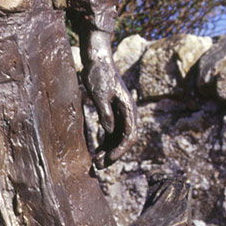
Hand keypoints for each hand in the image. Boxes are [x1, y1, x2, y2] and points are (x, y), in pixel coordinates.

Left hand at [80, 29, 137, 167]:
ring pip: (118, 137)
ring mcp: (120, 112)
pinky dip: (105, 142)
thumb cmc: (98, 74)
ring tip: (96, 164)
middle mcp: (127, 111)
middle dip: (113, 154)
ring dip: (109, 151)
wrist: (96, 58)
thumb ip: (105, 113)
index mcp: (129, 107)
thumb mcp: (99, 93)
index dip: (120, 149)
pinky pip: (112, 132)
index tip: (109, 159)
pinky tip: (97, 152)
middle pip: (124, 139)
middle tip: (99, 167)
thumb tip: (109, 131)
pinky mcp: (112, 111)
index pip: (129, 134)